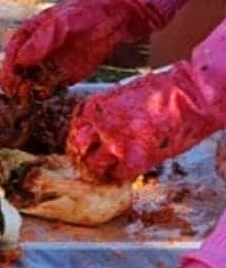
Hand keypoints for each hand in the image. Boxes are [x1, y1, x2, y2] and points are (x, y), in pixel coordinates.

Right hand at [0, 0, 154, 99]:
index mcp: (27, 37)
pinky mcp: (59, 80)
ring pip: (28, 87)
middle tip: (23, 92)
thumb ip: (43, 39)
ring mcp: (45, 68)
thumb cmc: (84, 11)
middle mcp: (32, 55)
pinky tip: (51, 94)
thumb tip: (21, 60)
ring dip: (29, 94)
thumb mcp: (63, 20)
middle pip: (16, 76)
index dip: (9, 71)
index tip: (12, 81)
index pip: (11, 57)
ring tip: (35, 94)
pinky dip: (45, 96)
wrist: (111, 17)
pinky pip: (46, 92)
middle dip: (17, 87)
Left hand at [68, 20, 225, 181]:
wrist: (192, 95)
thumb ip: (107, 113)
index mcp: (97, 108)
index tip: (85, 146)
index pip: (76, 130)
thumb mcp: (124, 96)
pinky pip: (118, 174)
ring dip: (101, 168)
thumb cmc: (163, 92)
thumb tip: (96, 132)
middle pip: (80, 150)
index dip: (79, 140)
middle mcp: (101, 126)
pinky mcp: (134, 159)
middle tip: (94, 160)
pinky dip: (121, 174)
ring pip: (95, 166)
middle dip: (85, 156)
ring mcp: (116, 144)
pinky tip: (128, 167)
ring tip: (111, 165)